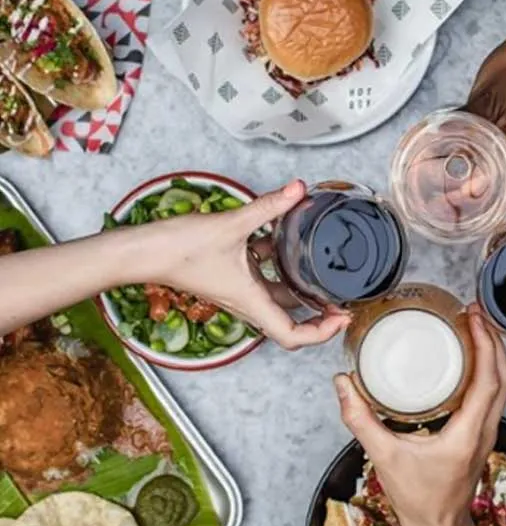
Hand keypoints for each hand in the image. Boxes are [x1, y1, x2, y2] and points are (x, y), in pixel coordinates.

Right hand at [145, 179, 349, 349]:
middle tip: (341, 298)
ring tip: (323, 273)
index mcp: (252, 302)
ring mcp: (239, 291)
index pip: (293, 336)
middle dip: (319, 313)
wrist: (143, 251)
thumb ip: (269, 206)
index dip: (321, 333)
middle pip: (290, 322)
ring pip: (278, 298)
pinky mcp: (231, 276)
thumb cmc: (179, 249)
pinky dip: (277, 267)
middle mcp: (248, 302)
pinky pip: (262, 278)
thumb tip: (297, 189)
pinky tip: (286, 243)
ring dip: (301, 290)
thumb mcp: (232, 224)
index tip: (341, 317)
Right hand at [333, 304, 505, 525]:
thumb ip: (360, 419)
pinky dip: (489, 369)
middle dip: (495, 340)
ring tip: (475, 327)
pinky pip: (495, 393)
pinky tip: (470, 357)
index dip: (487, 344)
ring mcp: (487, 431)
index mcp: (468, 432)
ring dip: (495, 353)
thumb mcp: (384, 457)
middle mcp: (485, 429)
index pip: (490, 380)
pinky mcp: (481, 432)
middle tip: (474, 313)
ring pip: (504, 384)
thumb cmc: (418, 499)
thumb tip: (343, 384)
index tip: (474, 318)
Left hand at [465, 22, 505, 176]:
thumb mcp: (483, 98)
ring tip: (466, 165)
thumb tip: (447, 153)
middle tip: (453, 181)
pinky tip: (486, 153)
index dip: (475, 184)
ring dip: (490, 169)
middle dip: (479, 178)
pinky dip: (500, 160)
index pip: (502, 174)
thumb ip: (467, 130)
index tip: (454, 191)